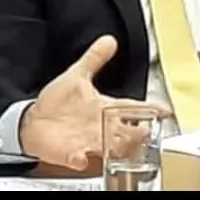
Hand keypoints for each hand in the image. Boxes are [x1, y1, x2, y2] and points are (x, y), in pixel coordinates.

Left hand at [18, 35, 170, 170]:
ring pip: (112, 149)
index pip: (132, 108)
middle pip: (128, 133)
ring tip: (122, 146)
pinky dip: (80, 159)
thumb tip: (109, 40)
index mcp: (105, 108)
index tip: (164, 109)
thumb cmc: (58, 102)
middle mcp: (102, 128)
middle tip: (146, 132)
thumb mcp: (77, 75)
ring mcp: (88, 142)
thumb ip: (94, 58)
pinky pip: (79, 159)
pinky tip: (81, 157)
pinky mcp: (72, 153)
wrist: (34, 121)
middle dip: (138, 134)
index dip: (149, 109)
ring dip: (118, 149)